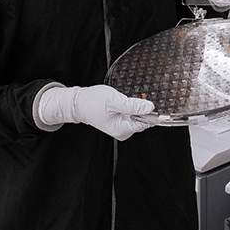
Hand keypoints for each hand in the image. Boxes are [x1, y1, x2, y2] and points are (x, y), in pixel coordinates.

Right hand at [36, 85, 155, 139]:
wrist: (78, 102)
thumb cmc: (92, 102)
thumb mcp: (114, 101)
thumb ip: (133, 105)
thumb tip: (150, 108)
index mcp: (122, 130)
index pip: (146, 123)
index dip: (149, 111)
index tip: (151, 102)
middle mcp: (123, 131)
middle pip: (142, 119)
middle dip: (139, 107)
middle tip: (129, 98)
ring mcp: (121, 127)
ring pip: (137, 115)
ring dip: (134, 106)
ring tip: (122, 100)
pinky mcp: (119, 121)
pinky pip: (131, 114)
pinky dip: (130, 106)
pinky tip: (121, 102)